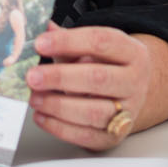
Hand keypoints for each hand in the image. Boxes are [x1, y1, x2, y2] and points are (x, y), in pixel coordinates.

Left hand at [25, 23, 167, 151]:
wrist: (130, 94)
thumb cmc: (106, 66)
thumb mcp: (92, 48)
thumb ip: (67, 40)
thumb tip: (42, 30)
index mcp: (132, 52)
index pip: (101, 42)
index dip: (68, 41)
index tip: (40, 43)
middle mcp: (135, 82)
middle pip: (98, 78)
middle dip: (60, 77)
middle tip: (33, 76)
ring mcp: (128, 112)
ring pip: (93, 112)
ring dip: (58, 105)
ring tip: (35, 98)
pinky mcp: (114, 136)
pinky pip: (86, 136)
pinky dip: (59, 127)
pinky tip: (41, 116)